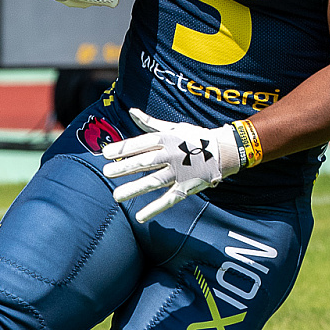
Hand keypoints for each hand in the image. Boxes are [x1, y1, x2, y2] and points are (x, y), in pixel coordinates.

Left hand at [101, 109, 254, 222]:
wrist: (224, 150)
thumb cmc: (195, 137)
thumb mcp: (173, 127)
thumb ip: (150, 123)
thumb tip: (132, 111)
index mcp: (166, 139)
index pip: (140, 143)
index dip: (122, 148)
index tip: (105, 153)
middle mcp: (171, 155)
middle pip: (144, 161)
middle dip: (124, 167)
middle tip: (106, 172)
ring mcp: (179, 172)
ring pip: (154, 181)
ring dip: (135, 189)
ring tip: (116, 196)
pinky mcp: (186, 187)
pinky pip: (169, 199)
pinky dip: (155, 209)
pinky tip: (140, 217)